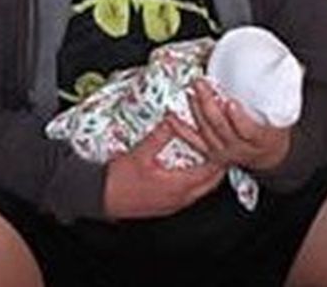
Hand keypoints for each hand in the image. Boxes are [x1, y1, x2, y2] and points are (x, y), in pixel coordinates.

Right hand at [103, 118, 225, 219]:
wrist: (100, 198)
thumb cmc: (118, 181)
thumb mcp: (140, 153)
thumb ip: (159, 136)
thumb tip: (172, 120)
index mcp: (177, 187)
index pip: (209, 173)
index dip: (220, 158)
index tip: (225, 145)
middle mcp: (178, 199)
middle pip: (209, 185)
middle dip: (218, 168)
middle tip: (222, 150)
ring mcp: (172, 205)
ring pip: (199, 191)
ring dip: (207, 176)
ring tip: (209, 159)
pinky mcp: (164, 206)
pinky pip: (188, 195)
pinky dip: (194, 182)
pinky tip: (188, 172)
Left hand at [166, 79, 291, 172]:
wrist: (270, 157)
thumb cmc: (275, 132)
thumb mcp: (286, 114)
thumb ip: (287, 90)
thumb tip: (296, 65)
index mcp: (261, 139)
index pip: (248, 130)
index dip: (239, 118)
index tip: (231, 102)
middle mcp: (240, 148)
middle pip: (222, 127)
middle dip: (209, 105)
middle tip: (203, 84)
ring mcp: (224, 152)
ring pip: (207, 131)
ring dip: (197, 110)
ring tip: (192, 90)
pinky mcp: (211, 152)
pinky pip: (194, 141)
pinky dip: (181, 129)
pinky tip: (171, 116)